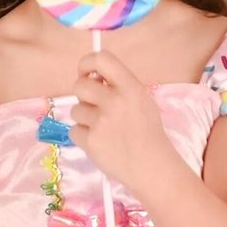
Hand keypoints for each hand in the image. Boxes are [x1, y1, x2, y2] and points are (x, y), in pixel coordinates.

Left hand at [68, 45, 177, 181]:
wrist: (151, 167)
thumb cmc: (148, 133)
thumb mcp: (141, 101)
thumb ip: (119, 87)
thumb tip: (93, 78)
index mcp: (130, 87)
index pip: (101, 59)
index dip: (87, 63)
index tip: (85, 72)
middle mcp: (114, 101)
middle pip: (79, 85)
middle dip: (82, 94)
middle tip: (92, 105)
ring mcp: (101, 122)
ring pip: (76, 110)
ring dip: (85, 118)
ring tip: (103, 130)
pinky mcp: (91, 141)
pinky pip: (75, 131)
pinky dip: (83, 137)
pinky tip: (99, 143)